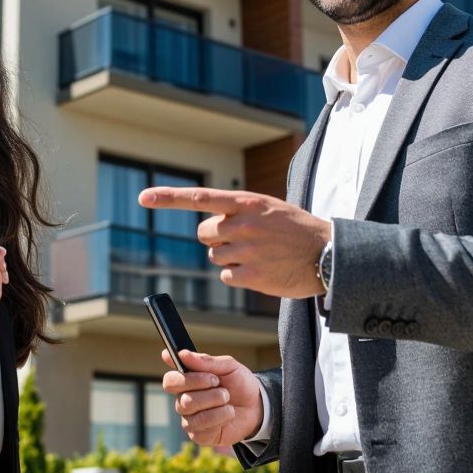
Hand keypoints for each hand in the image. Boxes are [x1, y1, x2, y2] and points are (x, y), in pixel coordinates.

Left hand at [139, 187, 329, 297]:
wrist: (328, 255)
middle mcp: (243, 224)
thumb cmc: (297, 230)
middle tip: (245, 240)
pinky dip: (240, 275)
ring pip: (216, 257)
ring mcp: (246, 250)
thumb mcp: (269, 209)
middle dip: (217, 238)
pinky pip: (227, 276)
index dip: (169, 198)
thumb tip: (210, 225)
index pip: (200, 198)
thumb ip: (239, 211)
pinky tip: (262, 270)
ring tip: (260, 255)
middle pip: (205, 234)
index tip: (144, 197)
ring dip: (231, 257)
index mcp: (246, 202)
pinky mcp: (251, 275)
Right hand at [161, 349, 264, 446]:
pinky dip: (220, 417)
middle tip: (220, 384)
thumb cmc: (239, 384)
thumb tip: (182, 354)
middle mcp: (184, 401)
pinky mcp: (199, 435)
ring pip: (193, 412)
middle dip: (204, 389)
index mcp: (187, 382)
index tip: (204, 373)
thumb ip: (206, 361)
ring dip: (215, 402)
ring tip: (228, 399)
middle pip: (182, 397)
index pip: (170, 381)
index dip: (182, 377)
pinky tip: (228, 414)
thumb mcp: (229, 367)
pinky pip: (203, 427)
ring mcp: (190, 419)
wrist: (256, 407)